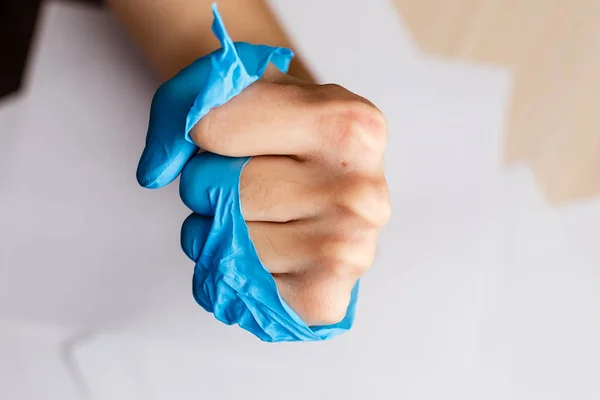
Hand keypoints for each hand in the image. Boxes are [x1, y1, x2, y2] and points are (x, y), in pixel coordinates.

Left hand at [180, 67, 389, 325]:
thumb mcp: (251, 88)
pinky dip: (233, 266)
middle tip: (250, 177)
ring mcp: (347, 251)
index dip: (200, 130)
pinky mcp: (323, 299)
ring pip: (220, 238)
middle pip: (215, 186)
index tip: (226, 132)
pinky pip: (231, 283)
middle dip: (210, 181)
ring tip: (260, 212)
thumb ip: (188, 102)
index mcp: (350, 125)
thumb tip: (154, 172)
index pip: (212, 127)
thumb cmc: (289, 136)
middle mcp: (360, 192)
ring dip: (219, 225)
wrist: (326, 184)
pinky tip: (268, 248)